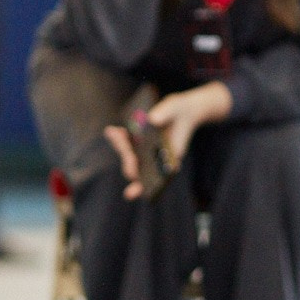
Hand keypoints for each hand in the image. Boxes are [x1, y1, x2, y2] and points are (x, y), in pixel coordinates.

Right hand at [103, 81, 232, 199]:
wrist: (186, 115)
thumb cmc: (173, 109)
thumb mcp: (171, 106)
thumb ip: (163, 111)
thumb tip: (153, 120)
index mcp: (134, 131)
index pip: (121, 137)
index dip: (116, 137)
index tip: (112, 132)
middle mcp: (137, 145)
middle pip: (127, 155)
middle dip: (127, 159)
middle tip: (131, 162)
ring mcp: (147, 157)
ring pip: (134, 170)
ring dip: (134, 176)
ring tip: (133, 185)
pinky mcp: (159, 166)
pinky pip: (149, 180)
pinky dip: (141, 187)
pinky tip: (140, 193)